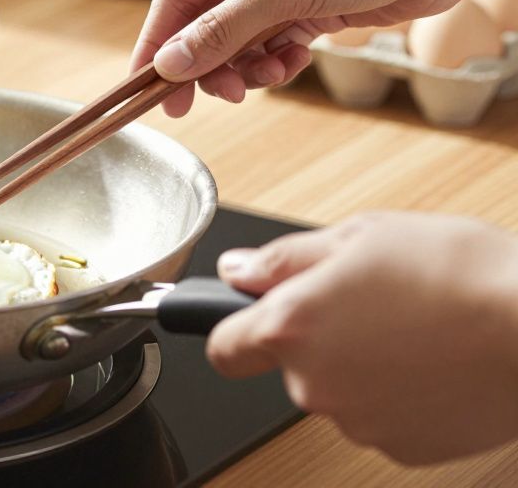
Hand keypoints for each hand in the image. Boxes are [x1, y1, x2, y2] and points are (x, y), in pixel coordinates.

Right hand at [131, 0, 517, 117]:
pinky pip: (269, 44)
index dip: (158, 44)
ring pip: (237, 40)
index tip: (146, 86)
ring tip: (269, 78)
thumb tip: (170, 64)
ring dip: (246, 67)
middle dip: (209, 62)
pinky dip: (275, 62)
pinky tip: (294, 62)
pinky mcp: (306, 4)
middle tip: (213, 98)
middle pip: (204, 23)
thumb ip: (222, 31)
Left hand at [208, 212, 517, 463]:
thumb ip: (285, 259)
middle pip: (290, 366)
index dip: (232, 330)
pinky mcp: (402, 448)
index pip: (222, 348)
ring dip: (361, 365)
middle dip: (317, 337)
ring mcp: (358, 422)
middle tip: (370, 302)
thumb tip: (237, 271)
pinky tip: (435, 361)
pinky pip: (381, 416)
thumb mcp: (361, 235)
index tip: (247, 319)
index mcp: (291, 326)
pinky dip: (398, 394)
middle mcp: (313, 383)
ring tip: (416, 328)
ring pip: (338, 391)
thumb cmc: (461, 272)